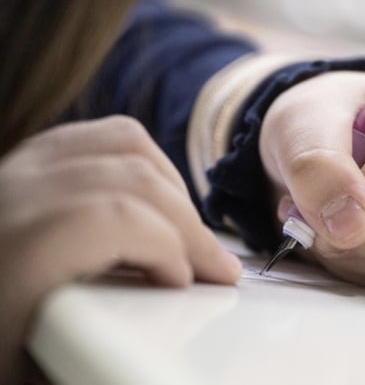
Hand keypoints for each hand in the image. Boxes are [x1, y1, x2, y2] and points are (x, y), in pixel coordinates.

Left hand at [0, 117, 241, 381]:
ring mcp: (11, 173)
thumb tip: (163, 350)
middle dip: (188, 222)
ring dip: (171, 186)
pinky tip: (151, 200)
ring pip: (121, 144)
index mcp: (10, 252)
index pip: (117, 216)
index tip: (186, 286)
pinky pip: (98, 136)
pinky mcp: (18, 164)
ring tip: (187, 233)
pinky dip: (140, 161)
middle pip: (130, 177)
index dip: (171, 246)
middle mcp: (7, 199)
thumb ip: (98, 354)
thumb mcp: (24, 371)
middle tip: (212, 268)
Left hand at [260, 71, 364, 291]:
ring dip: (360, 252)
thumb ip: (318, 161)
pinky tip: (342, 237)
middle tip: (332, 217)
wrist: (318, 153)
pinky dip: (358, 269)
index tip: (352, 168)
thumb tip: (350, 225)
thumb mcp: (304, 120)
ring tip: (326, 217)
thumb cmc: (326, 121)